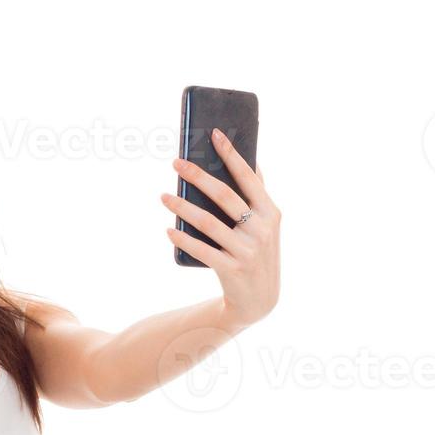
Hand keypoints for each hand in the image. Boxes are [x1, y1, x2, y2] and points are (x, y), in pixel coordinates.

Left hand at [160, 126, 281, 331]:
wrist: (259, 301)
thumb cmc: (256, 252)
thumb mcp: (265, 225)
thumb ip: (255, 197)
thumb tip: (243, 159)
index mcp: (271, 212)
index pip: (249, 177)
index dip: (231, 154)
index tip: (214, 134)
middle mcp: (262, 230)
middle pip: (225, 195)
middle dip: (198, 176)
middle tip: (176, 162)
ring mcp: (247, 251)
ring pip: (208, 222)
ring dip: (182, 207)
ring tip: (163, 196)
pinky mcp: (231, 270)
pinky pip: (201, 250)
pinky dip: (182, 238)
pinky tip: (168, 229)